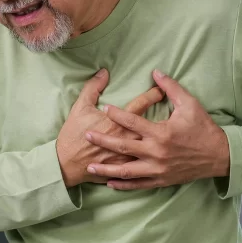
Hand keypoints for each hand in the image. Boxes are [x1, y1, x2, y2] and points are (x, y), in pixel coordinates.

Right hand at [56, 69, 164, 187]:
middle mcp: (130, 141)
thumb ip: (92, 88)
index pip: (141, 105)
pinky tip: (162, 155)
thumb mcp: (80, 108)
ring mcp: (131, 158)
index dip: (152, 95)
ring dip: (163, 139)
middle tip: (175, 106)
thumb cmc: (73, 136)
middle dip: (165, 114)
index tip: (160, 89)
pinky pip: (146, 166)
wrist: (66, 165)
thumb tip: (103, 72)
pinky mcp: (127, 170)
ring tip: (172, 130)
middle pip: (152, 125)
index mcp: (121, 124)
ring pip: (152, 147)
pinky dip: (154, 160)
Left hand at [84, 70, 229, 189]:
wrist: (220, 156)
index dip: (117, 114)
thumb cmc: (204, 128)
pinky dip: (123, 184)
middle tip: (86, 136)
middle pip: (123, 147)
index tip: (104, 108)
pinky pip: (138, 184)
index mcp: (162, 133)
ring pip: (126, 170)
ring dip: (106, 169)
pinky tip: (109, 182)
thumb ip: (171, 88)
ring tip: (90, 167)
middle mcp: (156, 152)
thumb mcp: (190, 104)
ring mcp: (157, 168)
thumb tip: (156, 72)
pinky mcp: (161, 180)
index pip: (133, 122)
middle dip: (103, 141)